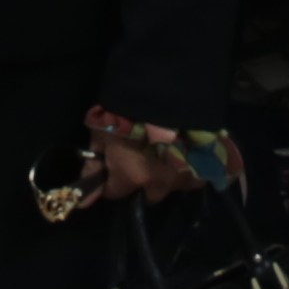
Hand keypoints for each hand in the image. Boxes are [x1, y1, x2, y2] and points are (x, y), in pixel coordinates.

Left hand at [75, 113, 200, 206]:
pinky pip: (197, 177)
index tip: (113, 164)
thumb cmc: (128, 107)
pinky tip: (187, 152)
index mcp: (132, 177)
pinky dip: (190, 169)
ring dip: (167, 175)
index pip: (114, 192)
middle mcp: (160, 183)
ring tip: (167, 151)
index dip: (111, 179)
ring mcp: (185, 175)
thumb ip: (94, 167)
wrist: (168, 86)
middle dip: (143, 181)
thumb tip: (81, 202)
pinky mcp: (206, 165)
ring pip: (172, 186)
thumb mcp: (101, 132)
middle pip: (148, 194)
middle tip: (143, 156)